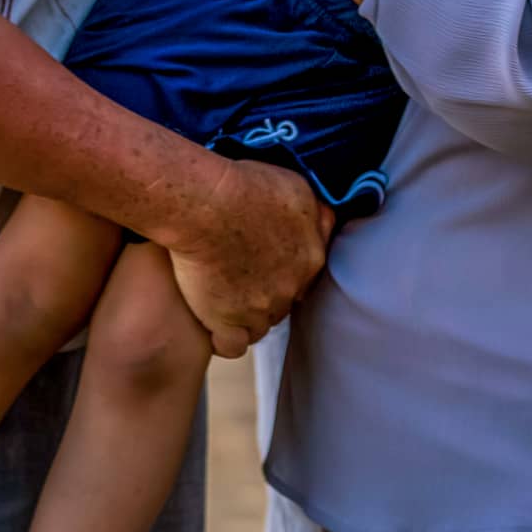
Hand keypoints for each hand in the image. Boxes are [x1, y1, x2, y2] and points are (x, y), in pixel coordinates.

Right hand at [169, 157, 333, 358]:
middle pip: (283, 301)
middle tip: (239, 271)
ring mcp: (262, 309)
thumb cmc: (244, 186)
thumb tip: (326, 224)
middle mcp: (292, 286)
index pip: (304, 275)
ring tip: (221, 292)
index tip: (262, 258)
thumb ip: (316, 214)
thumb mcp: (296, 187)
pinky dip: (224, 337)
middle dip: (265, 291)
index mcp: (312, 256)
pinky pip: (232, 346)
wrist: (206, 203)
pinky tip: (215, 324)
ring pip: (260, 324)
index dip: (282, 268)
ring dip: (245, 313)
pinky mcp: (229, 323)